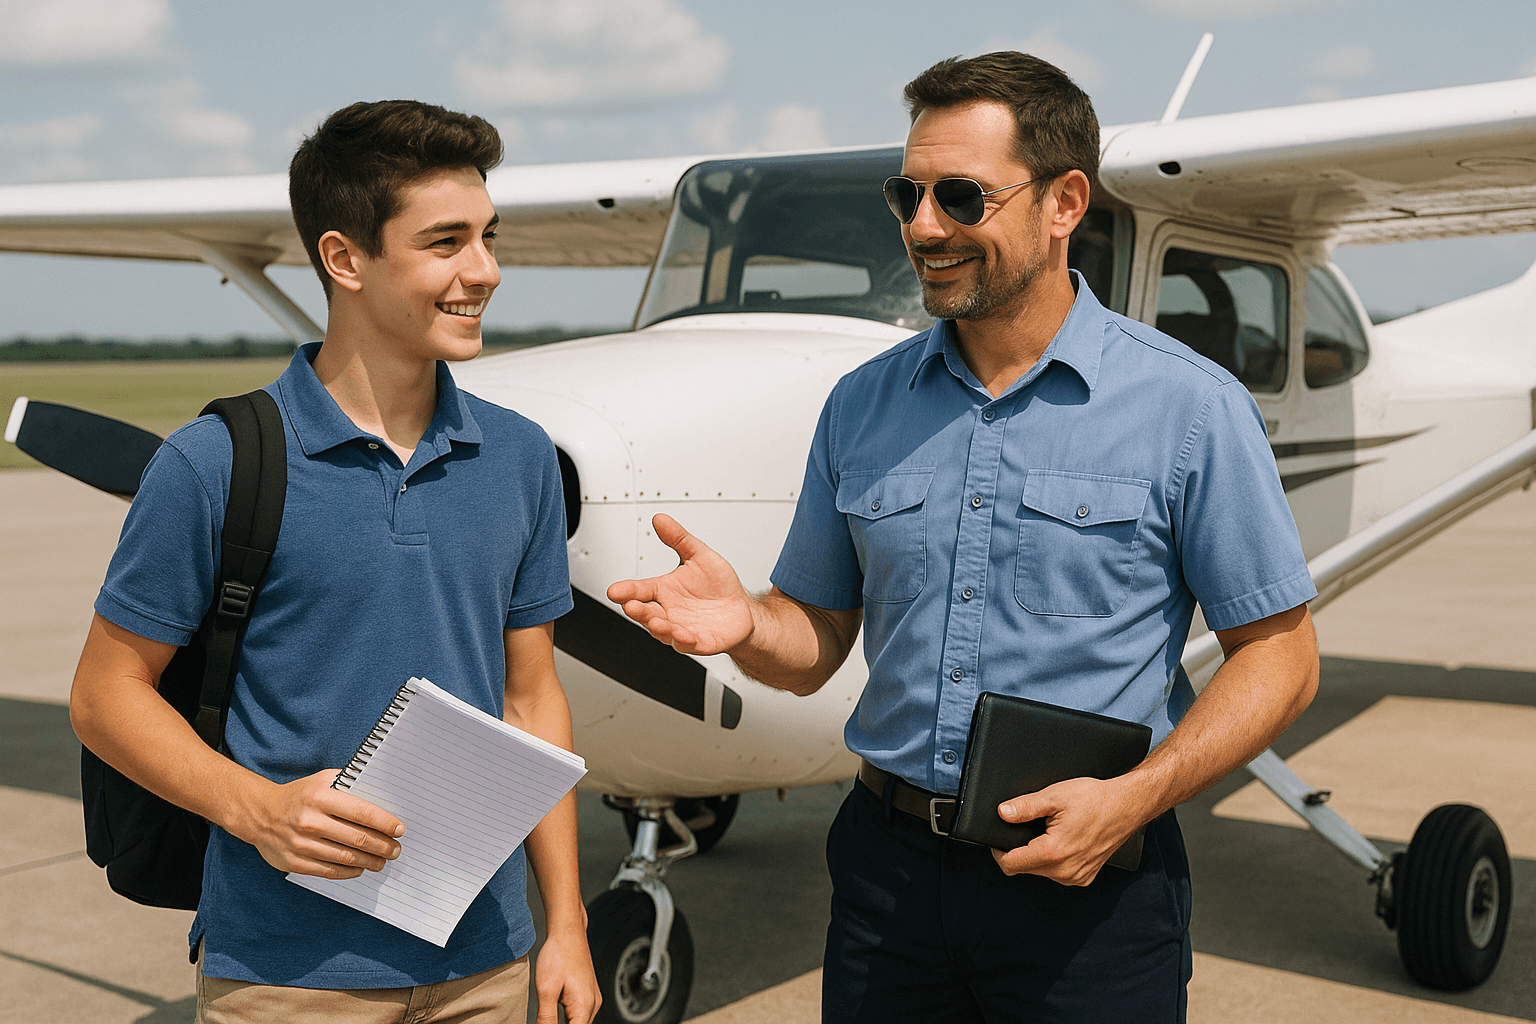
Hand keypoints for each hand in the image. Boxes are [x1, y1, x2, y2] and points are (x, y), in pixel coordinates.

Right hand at [235, 769, 403, 877]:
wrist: (260, 813)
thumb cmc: (299, 795)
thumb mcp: (322, 780)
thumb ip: (350, 784)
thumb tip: (382, 795)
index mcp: (320, 797)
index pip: (362, 812)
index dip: (385, 823)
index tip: (399, 829)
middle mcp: (310, 821)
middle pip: (358, 838)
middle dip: (383, 846)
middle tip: (395, 849)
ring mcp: (301, 844)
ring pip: (346, 857)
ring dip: (370, 861)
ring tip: (383, 861)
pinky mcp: (294, 862)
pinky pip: (329, 871)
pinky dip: (350, 871)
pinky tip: (361, 868)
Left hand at [535, 927, 600, 1023]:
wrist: (568, 932)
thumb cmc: (558, 954)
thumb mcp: (546, 990)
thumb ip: (546, 1018)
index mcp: (584, 1006)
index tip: (545, 1023)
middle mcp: (593, 1005)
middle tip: (544, 1019)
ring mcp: (592, 999)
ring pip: (579, 1023)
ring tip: (547, 1018)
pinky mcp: (588, 994)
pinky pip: (580, 1015)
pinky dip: (569, 1019)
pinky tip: (554, 1015)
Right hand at [607, 514, 755, 654]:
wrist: (741, 607)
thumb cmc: (718, 585)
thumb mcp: (698, 555)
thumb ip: (678, 538)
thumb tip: (660, 519)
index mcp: (664, 591)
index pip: (640, 590)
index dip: (627, 591)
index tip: (615, 590)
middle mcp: (669, 611)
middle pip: (646, 613)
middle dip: (638, 610)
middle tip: (631, 605)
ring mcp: (682, 628)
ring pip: (664, 631)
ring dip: (658, 627)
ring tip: (655, 621)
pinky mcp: (700, 642)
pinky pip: (689, 645)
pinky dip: (684, 641)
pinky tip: (683, 635)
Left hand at [989, 777, 1143, 886]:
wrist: (1126, 806)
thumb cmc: (1094, 799)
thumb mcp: (1054, 796)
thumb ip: (1025, 807)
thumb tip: (1002, 813)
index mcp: (1054, 852)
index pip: (1011, 864)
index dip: (998, 851)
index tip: (999, 838)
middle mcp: (1065, 871)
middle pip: (1024, 868)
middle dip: (1019, 850)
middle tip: (1027, 827)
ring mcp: (1076, 877)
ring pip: (1040, 872)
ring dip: (1036, 855)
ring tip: (1047, 832)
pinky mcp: (1084, 877)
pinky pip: (1057, 873)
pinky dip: (1053, 860)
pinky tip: (1061, 841)